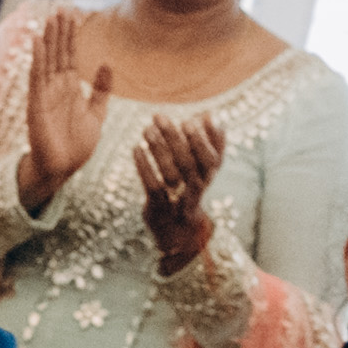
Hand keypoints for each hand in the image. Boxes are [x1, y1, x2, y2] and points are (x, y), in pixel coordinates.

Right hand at [14, 8, 108, 212]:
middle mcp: (56, 87)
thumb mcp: (97, 114)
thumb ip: (101, 90)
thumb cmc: (78, 145)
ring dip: (48, 39)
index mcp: (70, 88)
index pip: (70, 55)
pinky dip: (37, 59)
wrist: (63, 169)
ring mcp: (45, 94)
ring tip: (50, 18)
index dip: (71, 35)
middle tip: (62, 7)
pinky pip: (36, 77)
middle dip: (60, 30)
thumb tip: (107, 64)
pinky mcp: (37, 104)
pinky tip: (37, 42)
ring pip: (47, 59)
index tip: (73, 14)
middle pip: (58, 52)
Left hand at [134, 112, 224, 270]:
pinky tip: (136, 148)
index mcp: (209, 177)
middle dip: (173, 137)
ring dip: (157, 149)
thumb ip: (211, 143)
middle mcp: (197, 189)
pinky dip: (143, 166)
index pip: (212, 158)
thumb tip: (208, 115)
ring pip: (170, 173)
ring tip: (146, 129)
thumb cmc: (190, 190)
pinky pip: (152, 186)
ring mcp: (178, 200)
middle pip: (188, 162)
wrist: (180, 232)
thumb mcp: (205, 168)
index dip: (201, 139)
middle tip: (158, 116)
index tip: (189, 119)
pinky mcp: (159, 207)